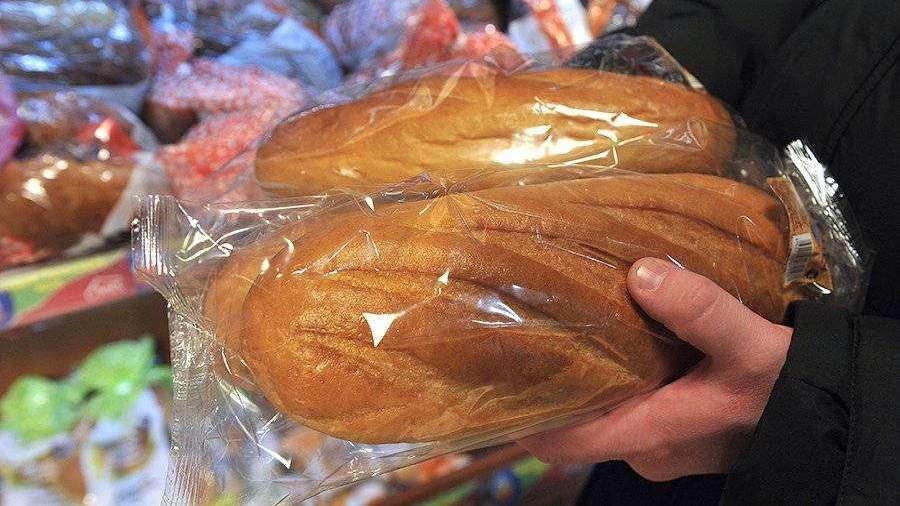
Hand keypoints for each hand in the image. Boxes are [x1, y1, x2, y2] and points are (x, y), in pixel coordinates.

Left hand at [518, 257, 791, 480]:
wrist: (833, 419)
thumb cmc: (792, 393)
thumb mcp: (752, 348)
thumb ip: (701, 311)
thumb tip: (643, 274)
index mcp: (650, 434)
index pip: (561, 439)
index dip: (522, 413)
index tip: (493, 373)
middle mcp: (646, 445)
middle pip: (578, 416)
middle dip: (554, 377)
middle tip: (529, 323)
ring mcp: (660, 438)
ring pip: (605, 405)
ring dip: (588, 369)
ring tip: (566, 317)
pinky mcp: (677, 424)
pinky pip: (630, 399)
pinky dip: (618, 369)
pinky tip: (617, 329)